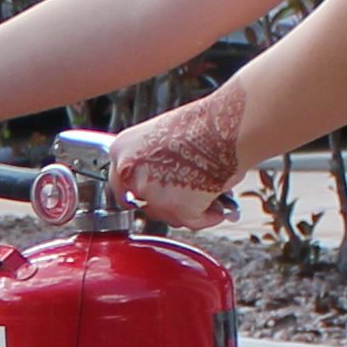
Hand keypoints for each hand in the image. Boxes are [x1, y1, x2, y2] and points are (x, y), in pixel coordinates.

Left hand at [111, 84, 255, 227]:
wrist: (226, 124)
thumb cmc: (203, 124)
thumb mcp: (162, 137)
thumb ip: (150, 162)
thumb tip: (159, 184)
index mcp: (122, 151)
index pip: (120, 184)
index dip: (140, 191)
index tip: (152, 195)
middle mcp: (130, 174)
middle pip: (143, 204)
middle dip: (166, 202)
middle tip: (187, 192)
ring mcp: (152, 194)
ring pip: (167, 216)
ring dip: (187, 209)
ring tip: (208, 190)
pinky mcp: (177, 210)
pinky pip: (193, 222)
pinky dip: (208, 216)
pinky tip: (218, 202)